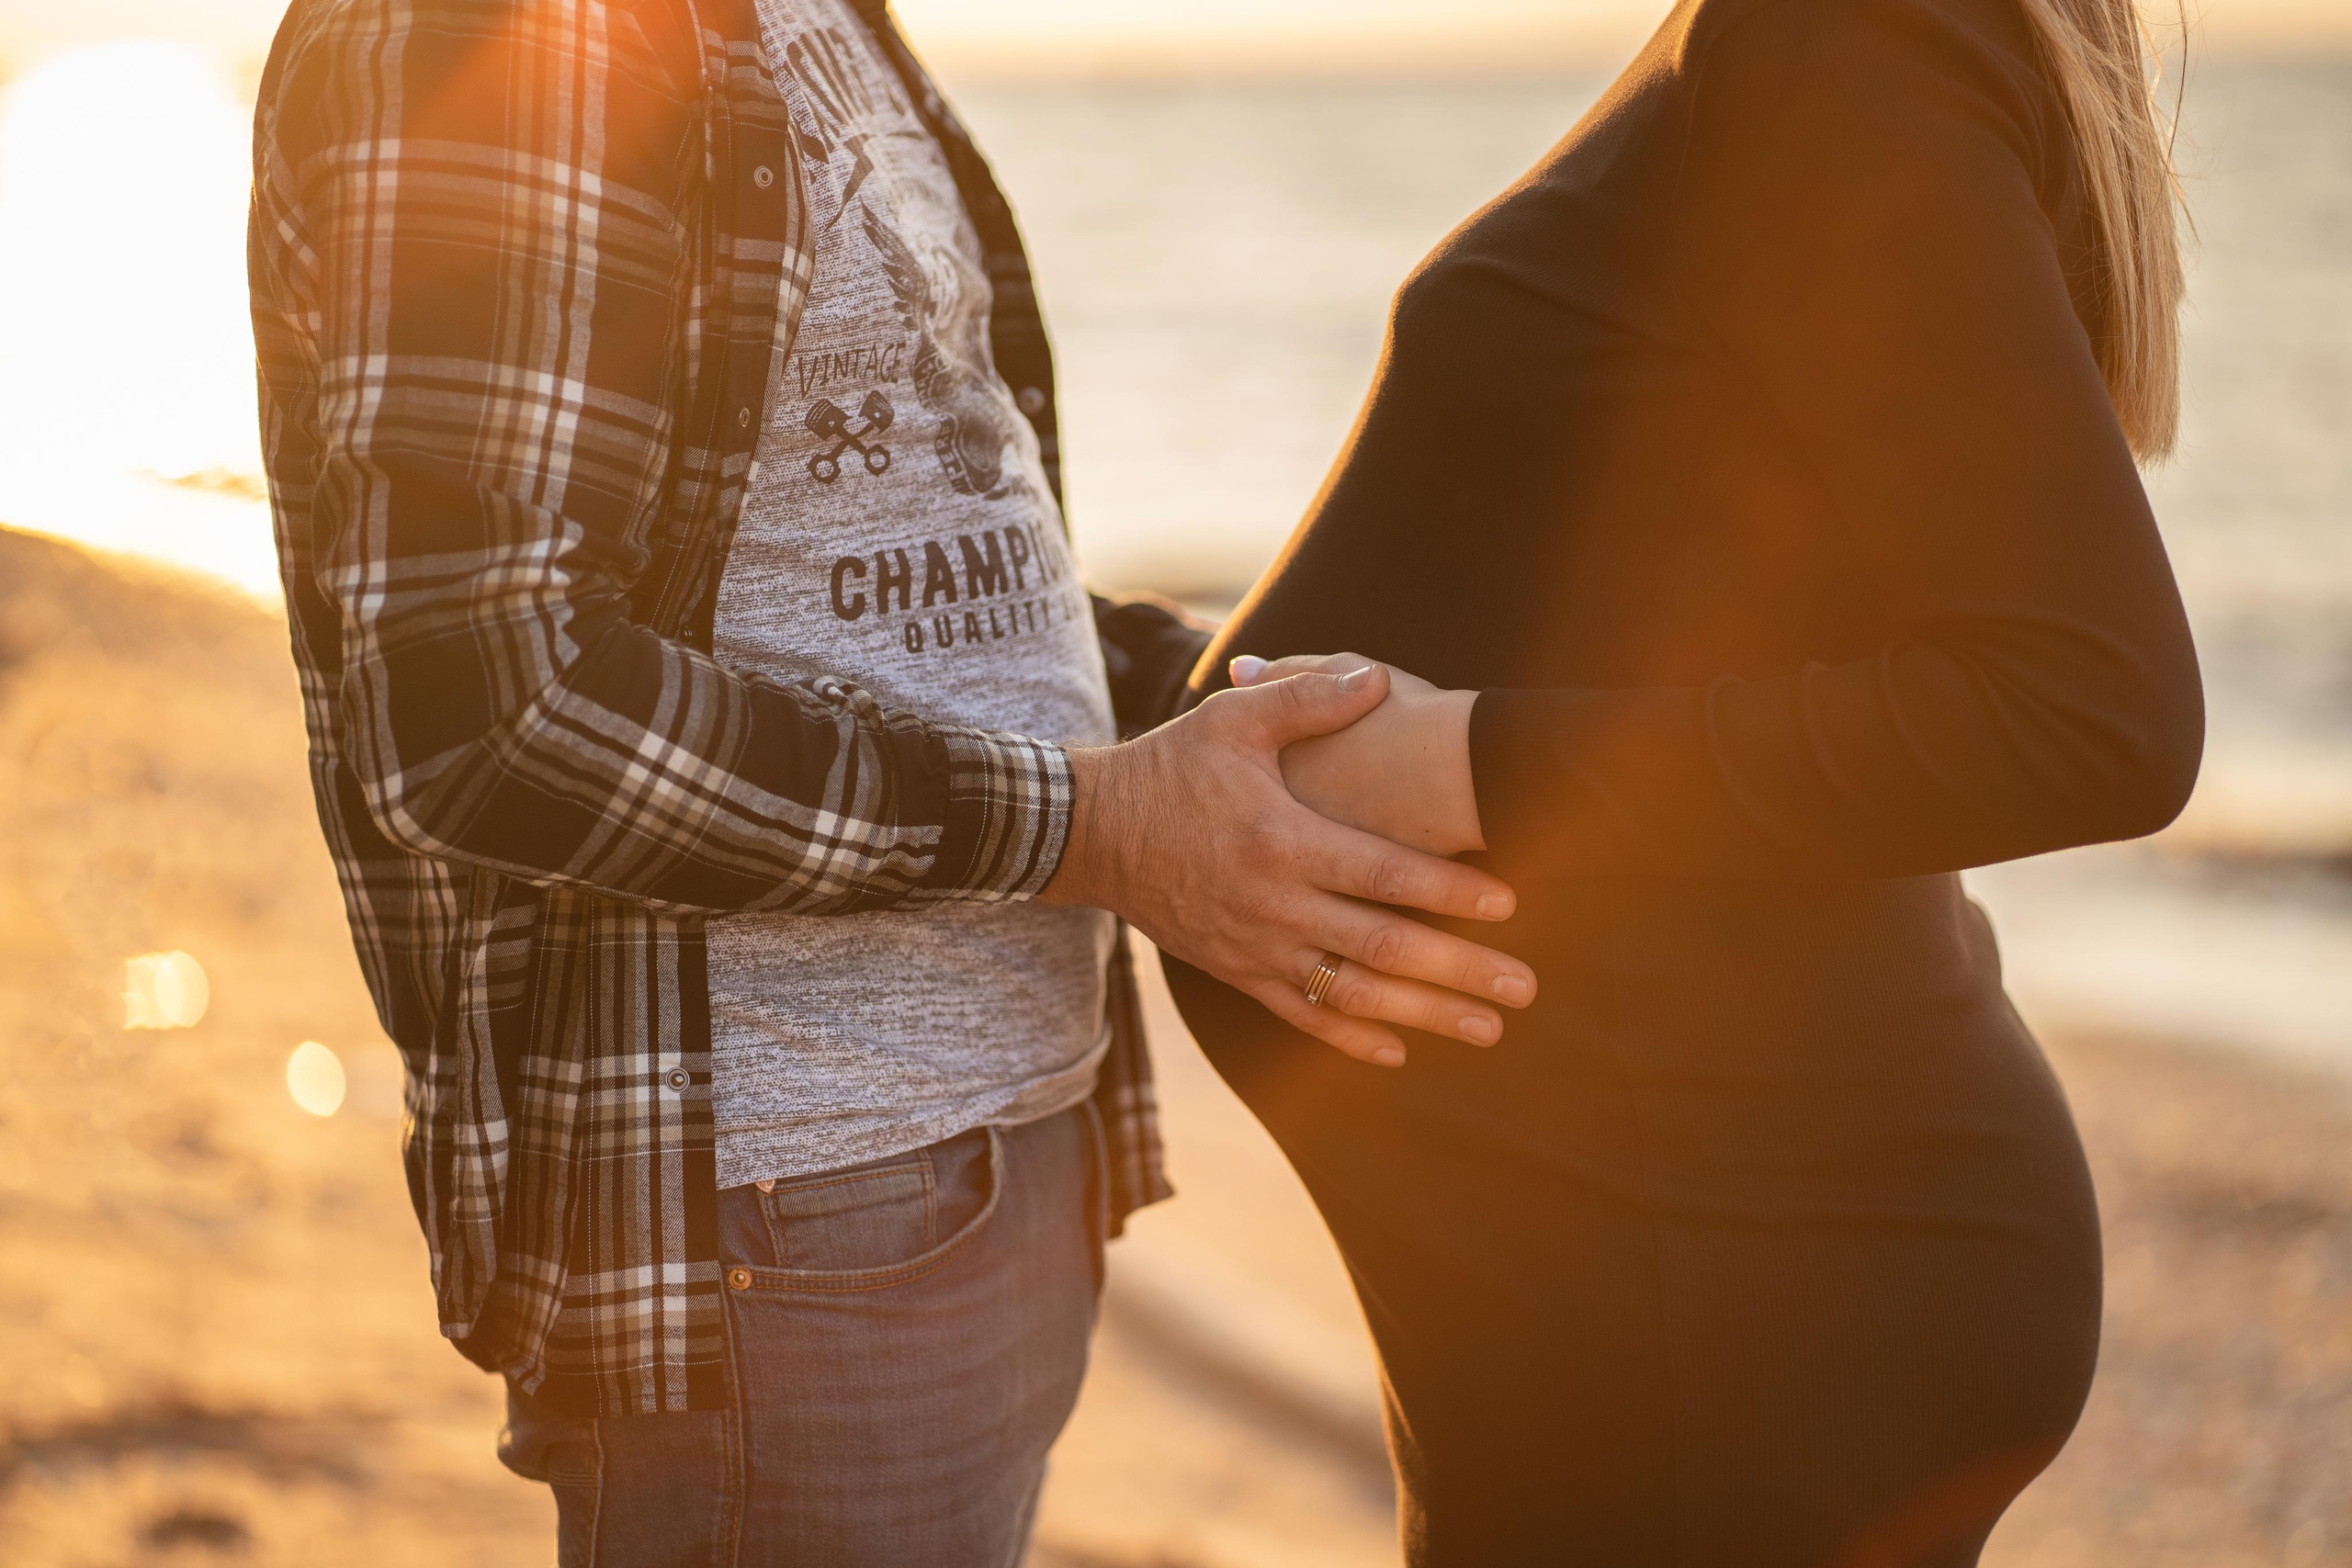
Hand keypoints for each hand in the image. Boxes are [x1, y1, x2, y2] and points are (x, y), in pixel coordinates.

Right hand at [1040, 663, 1533, 1066]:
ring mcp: (1257, 947)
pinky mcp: (1237, 973)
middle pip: (1384, 945)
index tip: (1509, 903)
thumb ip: (1308, 696)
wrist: (1094, 833)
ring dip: (1425, 1016)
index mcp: (1284, 839)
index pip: (1383, 874)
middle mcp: (1275, 904)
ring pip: (1354, 994)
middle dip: (1461, 970)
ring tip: (1488, 1030)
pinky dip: (1351, 1039)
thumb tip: (1377, 680)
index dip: (1449, 890)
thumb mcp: (1233, 719)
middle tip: (1525, 986)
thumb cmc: (1171, 767)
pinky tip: (1400, 1052)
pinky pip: (1301, 1017)